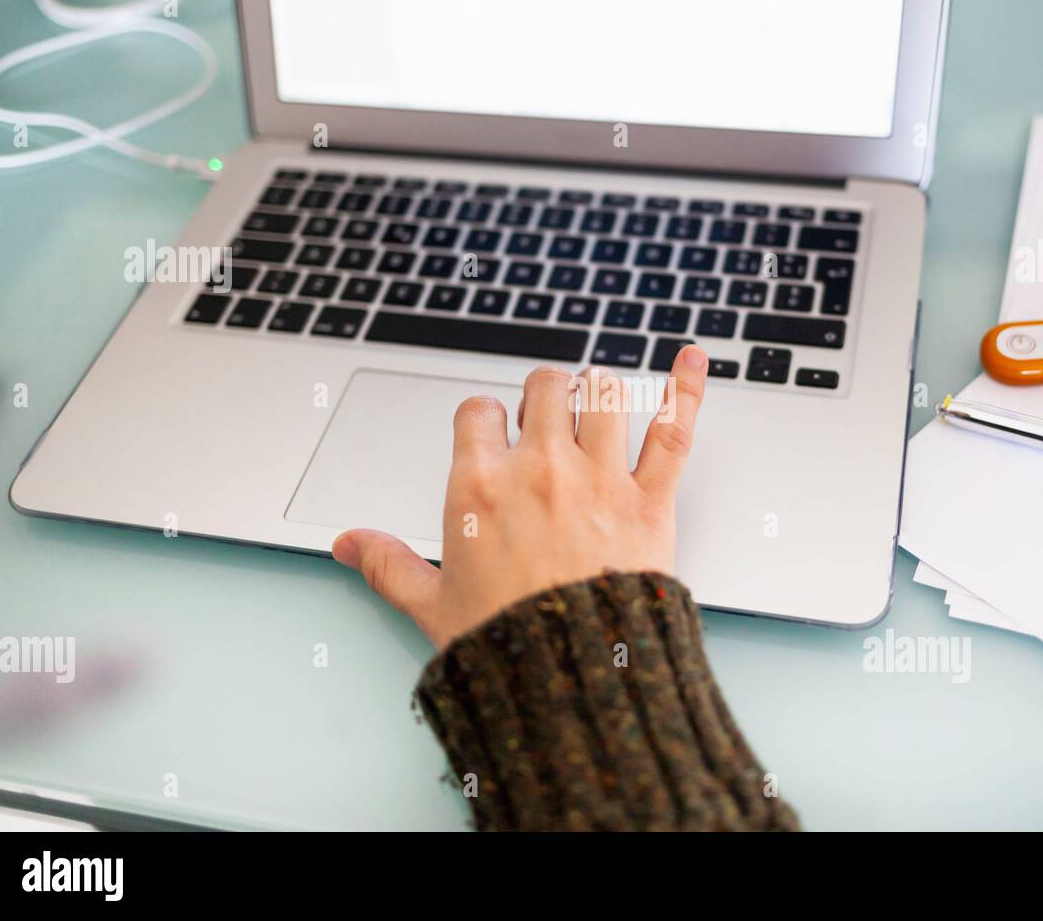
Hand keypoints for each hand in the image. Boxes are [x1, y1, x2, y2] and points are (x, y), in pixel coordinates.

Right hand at [332, 344, 709, 649]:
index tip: (491, 433)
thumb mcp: (432, 605)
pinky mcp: (650, 500)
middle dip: (544, 396)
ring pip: (604, 394)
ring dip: (600, 392)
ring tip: (598, 403)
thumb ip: (388, 565)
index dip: (485, 418)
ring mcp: (599, 479)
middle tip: (546, 422)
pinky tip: (692, 360)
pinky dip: (686, 390)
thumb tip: (350, 546)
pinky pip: (673, 429)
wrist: (573, 682)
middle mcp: (540, 469)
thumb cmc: (506, 646)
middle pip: (545, 387)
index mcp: (480, 486)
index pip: (477, 412)